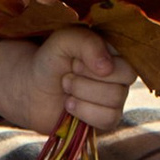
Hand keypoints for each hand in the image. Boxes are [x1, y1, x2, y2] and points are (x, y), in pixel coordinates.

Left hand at [0, 25, 133, 138]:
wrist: (31, 88)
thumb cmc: (50, 59)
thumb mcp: (64, 40)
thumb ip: (87, 43)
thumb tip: (107, 68)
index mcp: (115, 48)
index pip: (127, 54)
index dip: (99, 60)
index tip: (75, 60)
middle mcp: (120, 71)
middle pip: (126, 78)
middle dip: (89, 78)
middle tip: (68, 74)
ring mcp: (115, 96)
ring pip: (116, 100)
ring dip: (84, 93)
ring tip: (66, 88)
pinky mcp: (106, 118)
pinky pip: (109, 119)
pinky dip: (86, 112)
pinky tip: (70, 105)